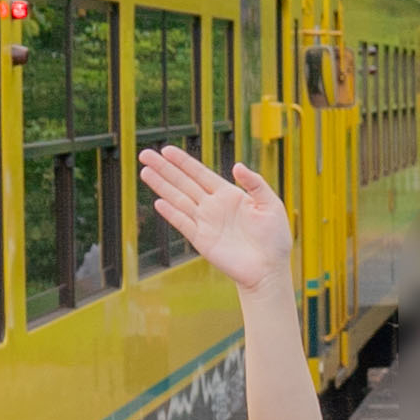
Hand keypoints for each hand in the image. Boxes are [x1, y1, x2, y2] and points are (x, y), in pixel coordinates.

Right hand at [138, 144, 295, 294]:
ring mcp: (205, 223)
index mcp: (229, 195)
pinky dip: (170, 213)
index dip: (183, 161)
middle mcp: (213, 206)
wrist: (269, 269)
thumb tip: (237, 166)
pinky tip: (158, 201)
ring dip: (162, 186)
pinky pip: (183, 223)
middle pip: (183, 182)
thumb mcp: (271, 205)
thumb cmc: (274, 238)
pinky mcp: (202, 240)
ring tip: (145, 172)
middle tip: (145, 154)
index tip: (167, 150)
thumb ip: (255, 184)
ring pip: (178, 199)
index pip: (200, 173)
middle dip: (165, 168)